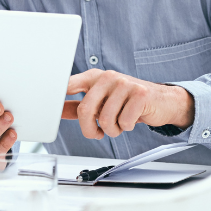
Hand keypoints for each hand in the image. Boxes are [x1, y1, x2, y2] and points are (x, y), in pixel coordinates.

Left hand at [61, 69, 195, 139]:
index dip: (57, 96)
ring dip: (111, 130)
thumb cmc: (127, 102)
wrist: (162, 101)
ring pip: (105, 119)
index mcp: (93, 77)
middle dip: (89, 129)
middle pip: (84, 110)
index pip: (69, 85)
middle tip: (96, 133)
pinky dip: (126, 128)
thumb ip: (79, 105)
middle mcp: (107, 77)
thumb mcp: (102, 101)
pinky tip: (131, 119)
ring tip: (119, 123)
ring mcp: (124, 83)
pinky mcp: (140, 94)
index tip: (48, 106)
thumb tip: (57, 110)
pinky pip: (123, 122)